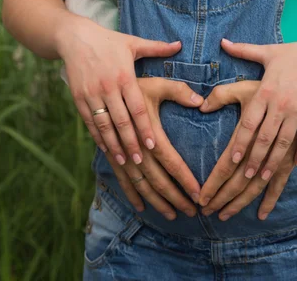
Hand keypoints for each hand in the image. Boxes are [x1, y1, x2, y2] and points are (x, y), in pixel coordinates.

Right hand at [59, 18, 181, 165]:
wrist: (74, 37)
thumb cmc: (109, 41)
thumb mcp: (133, 43)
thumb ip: (157, 48)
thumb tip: (180, 44)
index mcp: (125, 76)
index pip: (136, 108)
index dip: (144, 127)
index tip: (151, 145)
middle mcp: (108, 87)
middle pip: (121, 120)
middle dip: (131, 142)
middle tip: (140, 160)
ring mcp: (91, 94)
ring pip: (104, 125)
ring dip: (114, 144)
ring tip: (124, 160)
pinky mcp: (78, 98)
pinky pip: (89, 121)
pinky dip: (97, 137)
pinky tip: (106, 148)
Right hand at [103, 77, 203, 219]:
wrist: (95, 81)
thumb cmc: (131, 82)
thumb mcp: (156, 84)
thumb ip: (179, 92)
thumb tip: (201, 102)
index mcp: (147, 130)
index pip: (170, 160)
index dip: (184, 178)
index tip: (198, 194)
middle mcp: (133, 146)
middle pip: (156, 178)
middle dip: (175, 197)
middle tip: (192, 211)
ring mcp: (120, 153)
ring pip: (140, 183)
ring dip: (156, 201)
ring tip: (172, 215)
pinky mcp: (110, 154)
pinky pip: (121, 179)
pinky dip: (132, 195)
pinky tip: (142, 208)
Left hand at [220, 38, 296, 180]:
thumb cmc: (294, 54)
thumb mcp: (267, 52)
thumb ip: (243, 51)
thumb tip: (223, 43)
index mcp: (265, 92)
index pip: (249, 123)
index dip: (240, 143)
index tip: (233, 159)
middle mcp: (280, 105)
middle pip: (264, 138)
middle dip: (253, 159)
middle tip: (244, 177)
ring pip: (283, 143)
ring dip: (273, 161)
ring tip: (264, 176)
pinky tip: (294, 164)